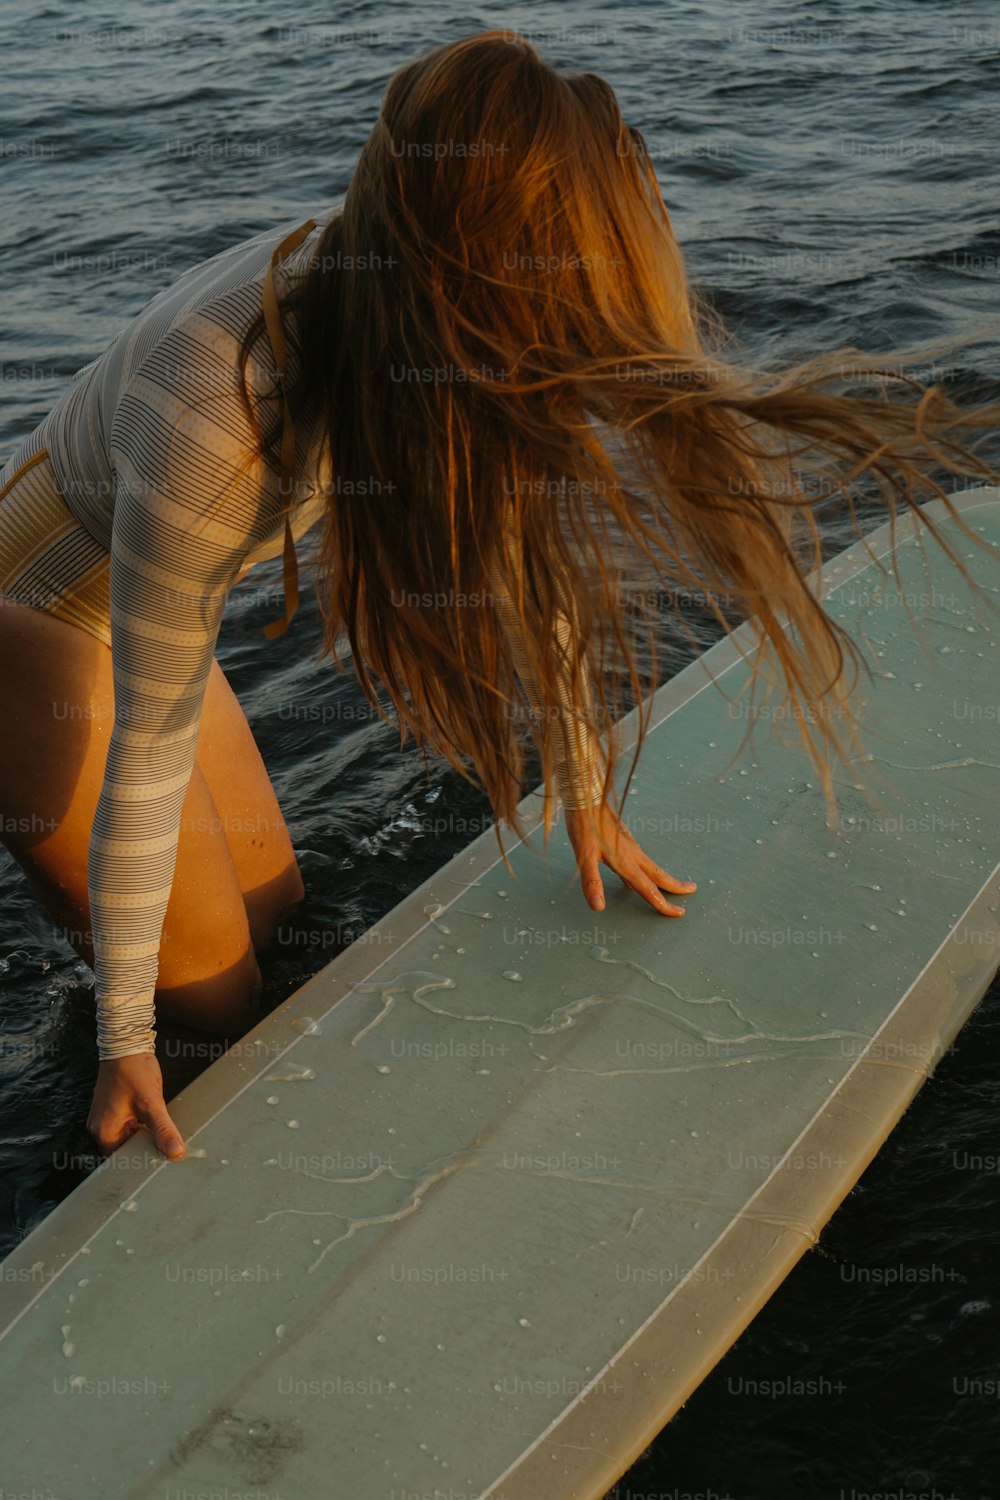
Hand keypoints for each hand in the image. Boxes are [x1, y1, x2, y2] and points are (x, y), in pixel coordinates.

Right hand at [87, 1054, 186, 1160]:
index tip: (164, 1159)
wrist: (126, 1044)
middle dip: (146, 1146)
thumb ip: (163, 1130)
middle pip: (127, 1148)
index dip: (144, 1159)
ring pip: (130, 1135)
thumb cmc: (132, 1070)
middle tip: (168, 1146)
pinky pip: (130, 1123)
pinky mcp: (114, 1107)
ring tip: (162, 1130)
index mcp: (104, 1131)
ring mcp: (106, 1116)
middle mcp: (101, 1127)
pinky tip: (155, 1118)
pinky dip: (143, 1123)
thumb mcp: (152, 1103)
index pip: (124, 1159)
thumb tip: (175, 1152)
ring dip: (146, 1134)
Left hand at [564, 802, 696, 915]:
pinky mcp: (624, 838)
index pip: (649, 889)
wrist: (586, 796)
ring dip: (663, 877)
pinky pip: (640, 860)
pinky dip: (647, 870)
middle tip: (691, 891)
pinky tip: (636, 873)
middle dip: (675, 886)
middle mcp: (632, 854)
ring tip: (671, 885)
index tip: (679, 913)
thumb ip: (592, 882)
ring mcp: (629, 845)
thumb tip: (599, 908)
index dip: (663, 904)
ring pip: (651, 866)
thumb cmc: (583, 826)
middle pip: (659, 875)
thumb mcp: (583, 856)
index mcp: (626, 862)